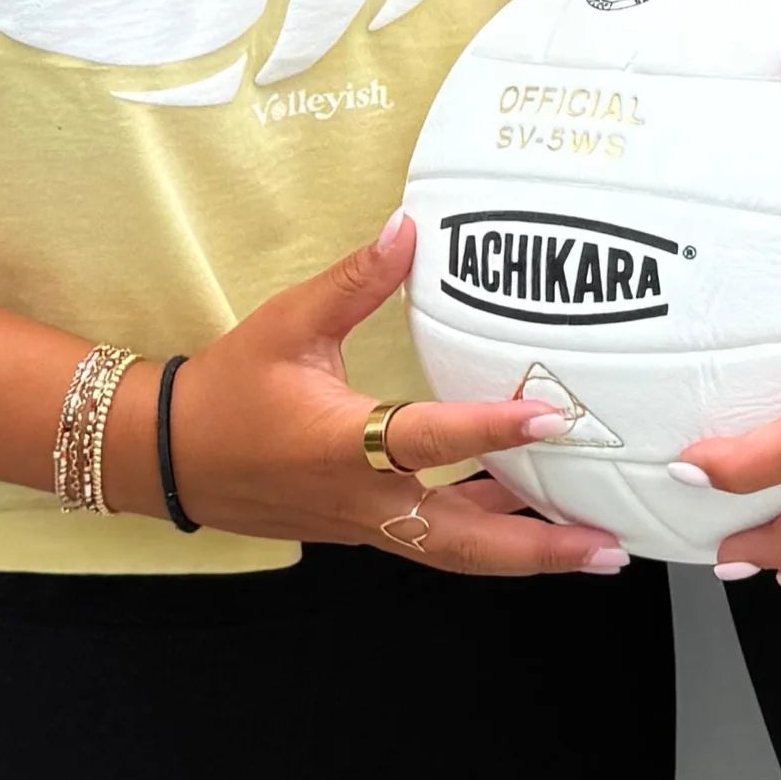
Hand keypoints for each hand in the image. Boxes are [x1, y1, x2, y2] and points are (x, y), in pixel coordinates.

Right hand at [150, 211, 630, 575]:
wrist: (173, 456)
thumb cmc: (229, 390)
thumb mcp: (288, 323)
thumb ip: (355, 279)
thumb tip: (408, 228)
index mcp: (341, 445)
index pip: (429, 440)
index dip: (491, 430)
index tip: (550, 417)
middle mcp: (363, 498)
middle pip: (461, 541)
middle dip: (537, 549)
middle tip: (606, 546)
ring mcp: (366, 522)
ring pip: (455, 551)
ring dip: (525, 551)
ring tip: (593, 544)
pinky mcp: (367, 527)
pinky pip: (437, 539)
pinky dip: (487, 531)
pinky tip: (531, 513)